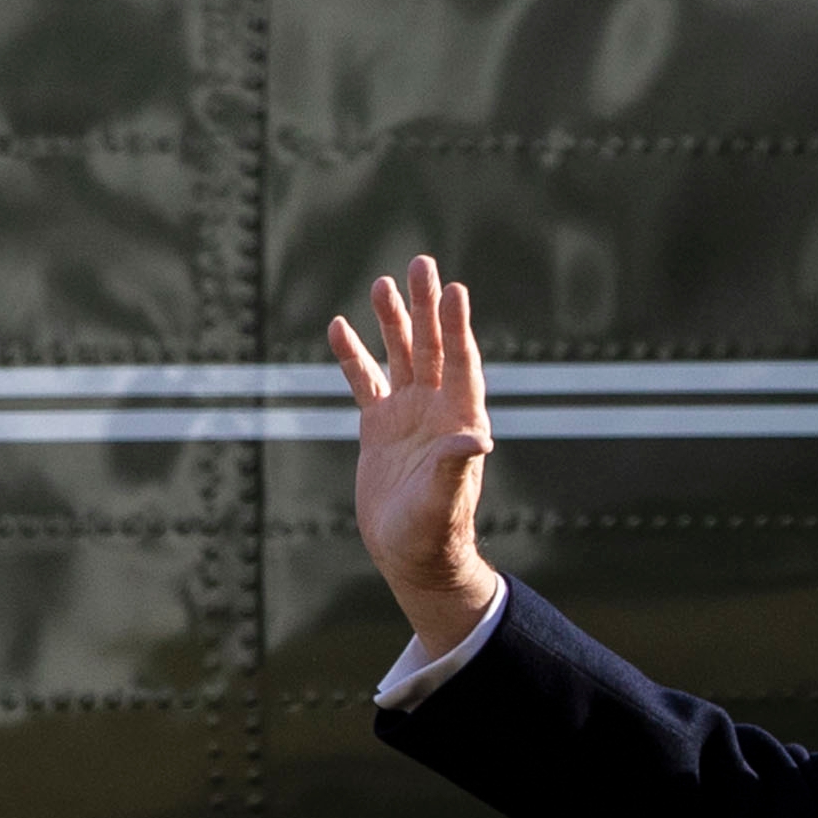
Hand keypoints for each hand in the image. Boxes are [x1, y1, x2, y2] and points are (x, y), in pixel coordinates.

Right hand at [327, 253, 502, 657]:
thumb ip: (455, 468)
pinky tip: (341, 327)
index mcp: (460, 420)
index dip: (456, 327)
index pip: (460, 362)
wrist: (412, 554)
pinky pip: (365, 382)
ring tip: (382, 283)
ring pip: (400, 357)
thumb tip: (477, 441)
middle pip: (431, 346)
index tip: (453, 289)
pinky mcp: (380, 427)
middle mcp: (437, 409)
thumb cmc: (435, 532)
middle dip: (425, 306)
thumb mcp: (444, 500)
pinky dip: (353, 356)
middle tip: (419, 263)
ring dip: (393, 321)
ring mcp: (408, 415)